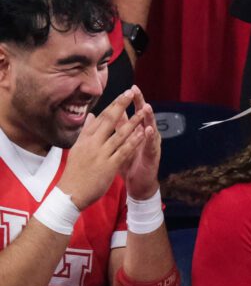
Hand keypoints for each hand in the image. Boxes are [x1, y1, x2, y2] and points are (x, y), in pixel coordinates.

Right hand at [58, 89, 146, 207]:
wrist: (71, 193)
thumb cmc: (75, 171)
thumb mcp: (78, 148)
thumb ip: (86, 131)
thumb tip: (91, 116)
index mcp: (86, 139)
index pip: (101, 118)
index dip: (113, 105)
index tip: (123, 94)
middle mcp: (93, 143)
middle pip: (109, 120)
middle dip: (121, 105)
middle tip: (131, 92)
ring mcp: (101, 154)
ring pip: (119, 134)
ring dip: (133, 121)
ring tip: (143, 110)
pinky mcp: (109, 166)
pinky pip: (124, 151)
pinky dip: (134, 141)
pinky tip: (143, 133)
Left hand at [119, 86, 160, 198]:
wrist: (138, 185)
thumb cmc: (129, 164)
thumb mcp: (120, 144)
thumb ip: (117, 129)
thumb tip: (109, 115)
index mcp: (135, 132)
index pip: (133, 113)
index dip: (131, 101)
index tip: (128, 88)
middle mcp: (145, 135)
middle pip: (143, 116)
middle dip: (140, 103)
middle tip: (137, 91)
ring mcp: (151, 145)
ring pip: (150, 128)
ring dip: (148, 118)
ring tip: (146, 107)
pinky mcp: (153, 156)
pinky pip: (151, 145)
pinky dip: (150, 137)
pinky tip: (148, 130)